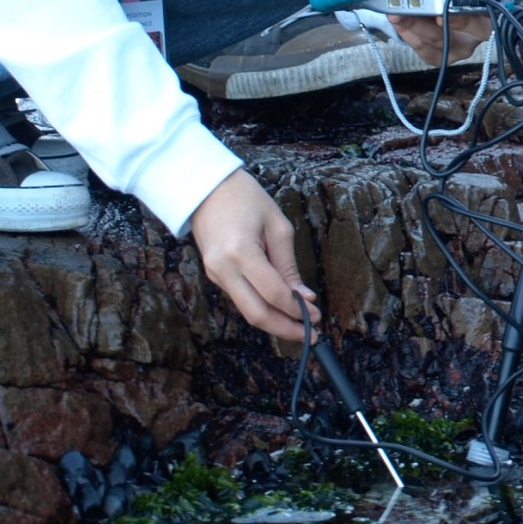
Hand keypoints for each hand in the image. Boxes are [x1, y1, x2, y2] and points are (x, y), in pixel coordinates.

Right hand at [191, 169, 317, 339]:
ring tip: (301, 326)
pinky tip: (281, 309)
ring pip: (247, 310)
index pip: (273, 293)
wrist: (206, 188)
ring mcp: (215, 274)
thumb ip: (288, 264)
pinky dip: (262, 308)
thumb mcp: (277, 225)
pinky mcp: (214, 275)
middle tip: (311, 335)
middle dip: (285, 329)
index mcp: (240, 253)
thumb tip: (303, 296)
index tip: (316, 316)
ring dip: (274, 321)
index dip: (297, 309)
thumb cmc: (246, 198)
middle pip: (256, 314)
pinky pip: (241, 299)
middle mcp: (223, 269)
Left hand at [389, 0, 493, 65]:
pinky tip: (398, 21)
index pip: (487, 15)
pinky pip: (424, 50)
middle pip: (464, 32)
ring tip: (398, 11)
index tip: (453, 2)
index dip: (471, 12)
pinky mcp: (440, 57)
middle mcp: (477, 34)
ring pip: (439, 40)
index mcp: (490, 11)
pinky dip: (409, 35)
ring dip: (417, 25)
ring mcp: (459, 48)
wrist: (437, 0)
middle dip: (443, 21)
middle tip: (427, 11)